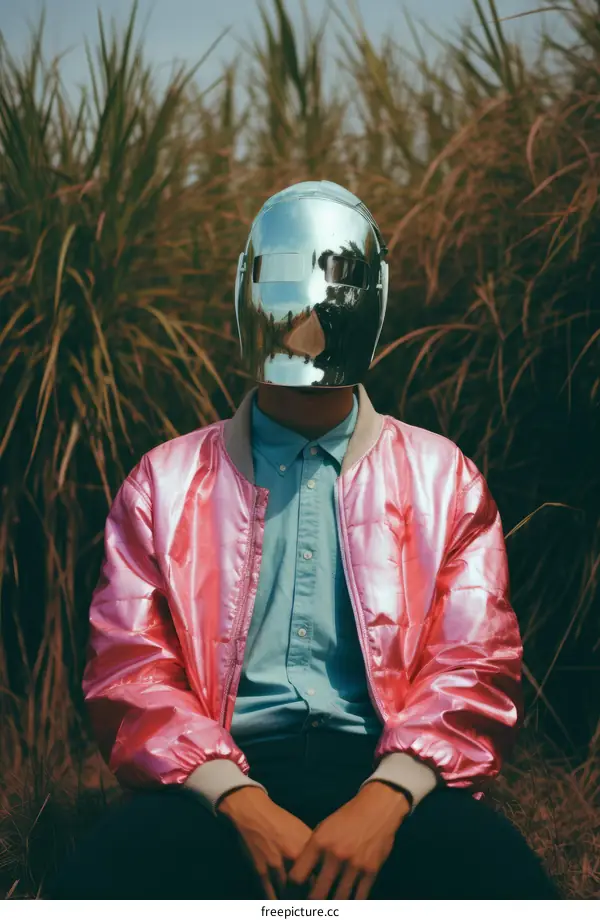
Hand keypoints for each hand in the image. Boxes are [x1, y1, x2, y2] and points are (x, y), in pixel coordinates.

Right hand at [218, 786, 311, 898]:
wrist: (254, 813)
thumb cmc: (280, 820)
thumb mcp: (302, 831)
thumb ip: (312, 850)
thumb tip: (322, 867)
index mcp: (307, 847)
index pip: (320, 875)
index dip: (322, 888)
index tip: (324, 897)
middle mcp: (294, 857)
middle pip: (305, 888)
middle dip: (308, 900)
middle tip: (310, 905)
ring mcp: (277, 866)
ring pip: (288, 894)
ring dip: (292, 902)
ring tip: (295, 906)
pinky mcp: (261, 871)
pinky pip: (270, 893)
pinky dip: (276, 902)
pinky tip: (279, 906)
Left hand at [289, 781, 409, 899]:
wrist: (376, 808)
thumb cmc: (346, 819)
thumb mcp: (323, 829)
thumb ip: (312, 853)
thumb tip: (301, 878)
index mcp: (319, 843)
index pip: (297, 877)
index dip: (292, 892)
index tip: (292, 898)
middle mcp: (335, 855)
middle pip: (316, 895)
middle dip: (311, 905)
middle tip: (309, 908)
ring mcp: (354, 865)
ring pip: (338, 901)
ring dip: (332, 908)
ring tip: (328, 908)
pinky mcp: (370, 871)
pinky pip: (358, 899)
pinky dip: (351, 905)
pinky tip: (345, 906)